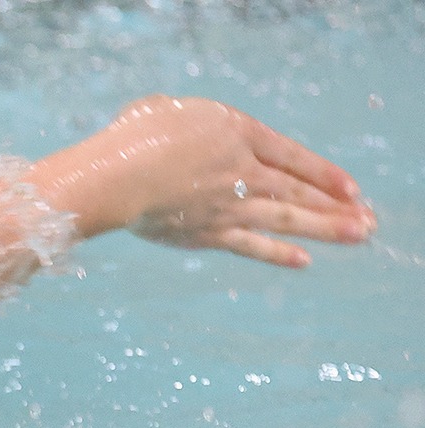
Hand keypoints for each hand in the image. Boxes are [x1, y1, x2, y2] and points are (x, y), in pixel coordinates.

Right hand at [26, 96, 375, 266]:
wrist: (116, 177)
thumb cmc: (132, 138)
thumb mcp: (166, 111)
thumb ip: (191, 126)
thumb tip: (188, 139)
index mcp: (236, 133)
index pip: (291, 155)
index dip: (323, 172)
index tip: (350, 188)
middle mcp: (242, 171)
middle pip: (298, 190)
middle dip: (336, 205)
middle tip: (367, 219)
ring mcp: (228, 205)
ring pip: (287, 218)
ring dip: (326, 228)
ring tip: (358, 236)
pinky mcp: (208, 233)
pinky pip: (252, 245)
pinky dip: (279, 253)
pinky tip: (304, 259)